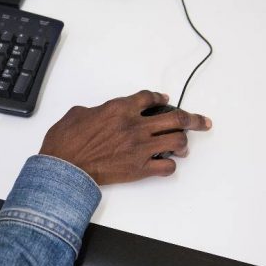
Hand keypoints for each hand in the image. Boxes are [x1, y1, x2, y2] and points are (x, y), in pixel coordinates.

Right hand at [39, 90, 211, 185]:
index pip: (149, 98)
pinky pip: (167, 166)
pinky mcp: (139, 168)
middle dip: (192, 118)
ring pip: (177, 140)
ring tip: (183, 144)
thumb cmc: (65, 142)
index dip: (160, 97)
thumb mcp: (77, 114)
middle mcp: (134, 126)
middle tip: (201, 121)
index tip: (164, 99)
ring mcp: (139, 148)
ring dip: (183, 142)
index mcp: (118, 109)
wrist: (64, 168)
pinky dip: (169, 165)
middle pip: (175, 118)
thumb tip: (101, 113)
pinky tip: (165, 163)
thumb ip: (96, 110)